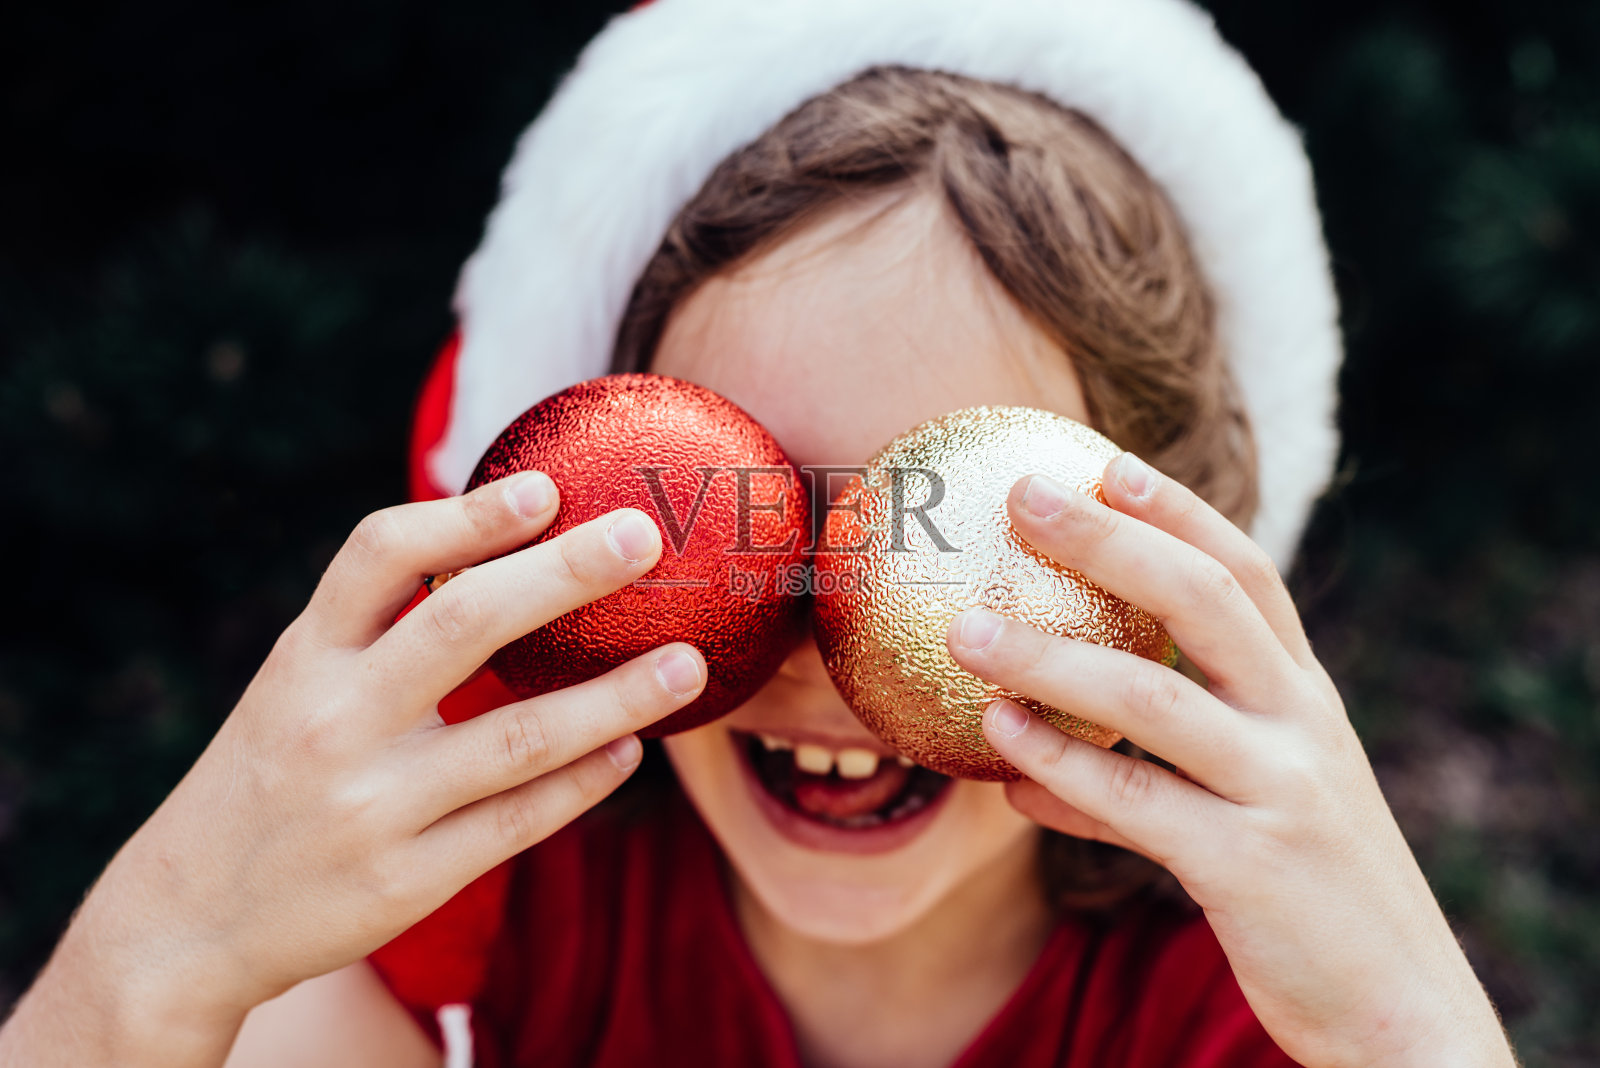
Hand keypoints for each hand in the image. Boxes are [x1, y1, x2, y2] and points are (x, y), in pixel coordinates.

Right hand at [0, 473, 706, 1067]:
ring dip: (613, 697)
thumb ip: (379, 622)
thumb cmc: (272, 770)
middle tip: (645, 536)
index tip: (547, 488)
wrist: (188, 918)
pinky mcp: (405, 881)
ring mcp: (371, 807)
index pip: (379, 554)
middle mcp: (333, 721)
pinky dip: (582, 783)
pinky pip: (517, 823)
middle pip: (462, 624)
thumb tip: (501, 542)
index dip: (467, 515)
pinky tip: (631, 751)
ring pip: (516, 738)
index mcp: (305, 657)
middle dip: (564, 574)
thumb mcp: (298, 681)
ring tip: (686, 664)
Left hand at [946, 453, 1515, 1067]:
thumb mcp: (1257, 800)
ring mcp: (1280, 790)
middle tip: (1024, 499)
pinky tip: (997, 750)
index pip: (1245, 573)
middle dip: (1112, 540)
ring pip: (1153, 697)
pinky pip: (1136, 803)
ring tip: (964, 632)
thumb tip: (1017, 757)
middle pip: (1204, 601)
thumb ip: (1153, 765)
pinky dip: (1061, 770)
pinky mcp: (1249, 865)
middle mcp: (1301, 724)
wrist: (1399, 1008)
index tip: (1103, 461)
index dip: (1176, 512)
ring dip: (1050, 658)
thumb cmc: (1307, 891)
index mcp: (1305, 695)